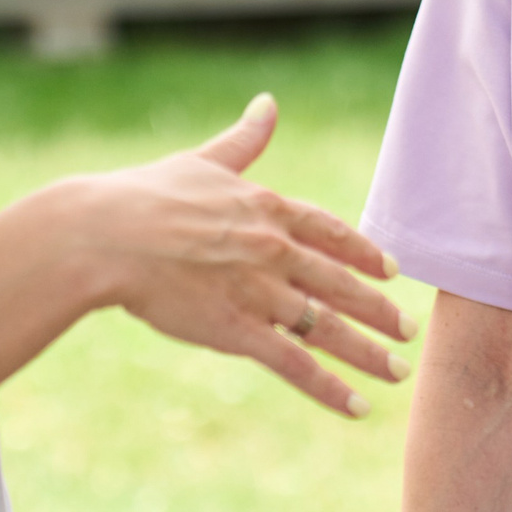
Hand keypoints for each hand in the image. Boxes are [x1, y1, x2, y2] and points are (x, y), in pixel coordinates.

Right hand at [70, 93, 417, 415]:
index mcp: (267, 207)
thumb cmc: (144, 195)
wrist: (101, 236)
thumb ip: (244, 140)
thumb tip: (268, 104)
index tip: (391, 271)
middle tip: (409, 329)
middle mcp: (273, 249)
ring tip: (399, 372)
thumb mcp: (204, 161)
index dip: (364, 253)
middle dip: (379, 310)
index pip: (331, 232)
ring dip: (368, 353)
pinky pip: (294, 364)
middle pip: (340, 284)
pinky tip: (358, 407)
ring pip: (327, 328)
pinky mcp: (235, 331)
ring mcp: (258, 292)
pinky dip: (330, 389)